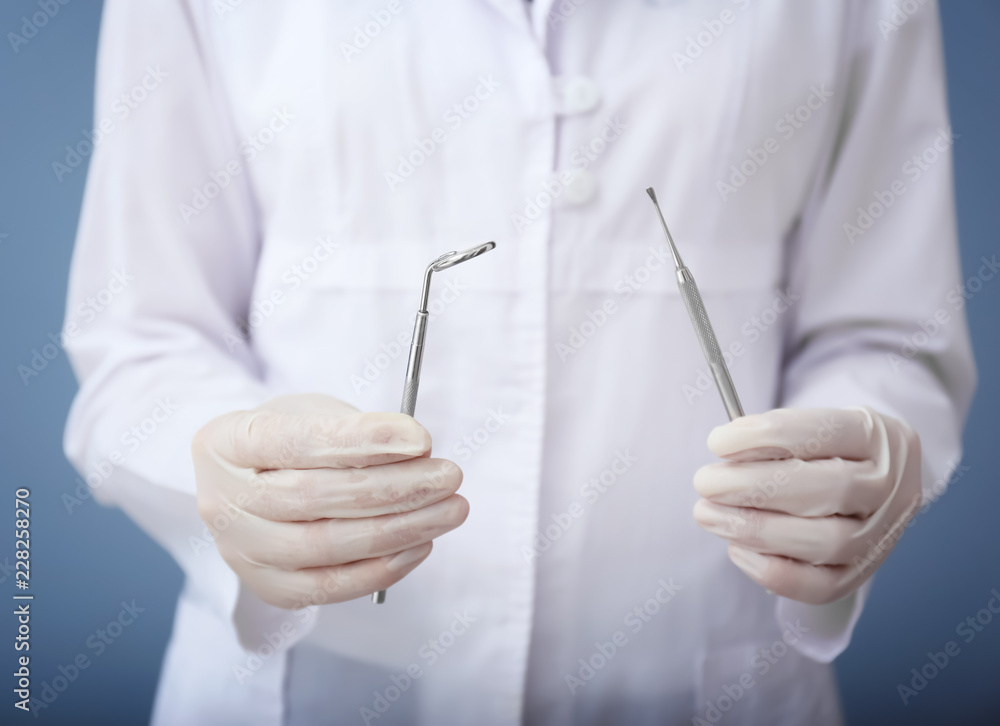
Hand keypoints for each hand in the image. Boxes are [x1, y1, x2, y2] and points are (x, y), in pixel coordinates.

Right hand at [192, 394, 467, 607]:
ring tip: (450, 509)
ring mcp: (240, 550)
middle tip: (449, 476)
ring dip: (399, 529)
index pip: (293, 440)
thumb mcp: (314, 414)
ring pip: (323, 547)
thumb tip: (416, 450)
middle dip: (392, 487)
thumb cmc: (293, 441)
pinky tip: (421, 542)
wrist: (255, 484)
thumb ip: (356, 430)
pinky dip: (382, 567)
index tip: (421, 438)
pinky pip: (329, 587)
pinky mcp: (268, 587)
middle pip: (309, 497)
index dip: (361, 441)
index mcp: (226, 441)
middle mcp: (222, 499)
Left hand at [692, 406, 921, 604]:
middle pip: (830, 489)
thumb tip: (726, 451)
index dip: (768, 436)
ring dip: (757, 530)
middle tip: (706, 482)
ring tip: (709, 514)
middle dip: (756, 487)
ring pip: (827, 542)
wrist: (868, 483)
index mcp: (878, 436)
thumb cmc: (824, 451)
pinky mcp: (861, 574)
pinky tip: (737, 550)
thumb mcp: (808, 427)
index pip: (827, 431)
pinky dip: (776, 573)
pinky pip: (823, 586)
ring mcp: (881, 535)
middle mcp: (890, 486)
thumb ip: (772, 437)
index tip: (718, 441)